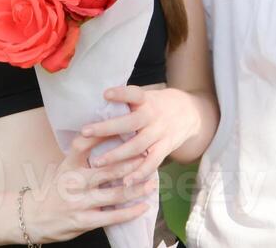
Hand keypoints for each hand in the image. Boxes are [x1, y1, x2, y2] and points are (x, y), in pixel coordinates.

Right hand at [23, 132, 156, 241]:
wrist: (33, 217)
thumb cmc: (54, 190)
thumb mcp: (64, 168)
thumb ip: (84, 158)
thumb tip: (110, 139)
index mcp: (68, 165)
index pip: (84, 144)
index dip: (103, 135)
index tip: (124, 127)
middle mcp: (73, 181)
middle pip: (107, 168)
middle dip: (132, 162)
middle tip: (149, 155)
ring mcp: (79, 201)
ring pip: (115, 193)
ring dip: (136, 187)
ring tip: (152, 182)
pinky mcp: (83, 220)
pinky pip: (112, 216)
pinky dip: (130, 212)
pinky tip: (143, 207)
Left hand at [79, 85, 200, 186]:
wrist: (191, 113)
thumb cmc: (158, 105)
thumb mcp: (147, 97)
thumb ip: (128, 102)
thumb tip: (97, 106)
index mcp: (147, 101)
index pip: (135, 94)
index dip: (121, 94)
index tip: (106, 94)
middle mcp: (153, 116)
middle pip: (130, 123)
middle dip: (107, 128)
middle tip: (85, 132)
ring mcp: (160, 133)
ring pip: (138, 146)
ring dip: (117, 155)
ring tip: (97, 162)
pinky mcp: (165, 148)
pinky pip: (152, 163)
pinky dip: (139, 173)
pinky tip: (125, 182)